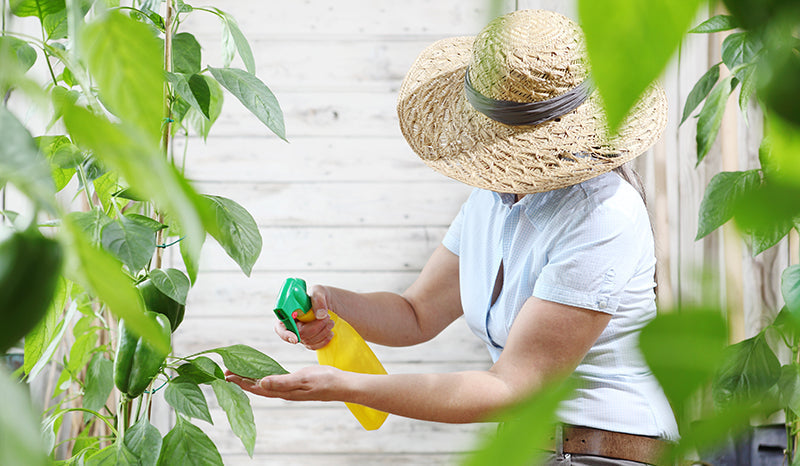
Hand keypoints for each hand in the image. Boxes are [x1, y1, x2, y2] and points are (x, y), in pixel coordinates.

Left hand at [225, 366, 342, 401]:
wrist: (342, 385)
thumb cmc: (325, 380)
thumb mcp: (303, 378)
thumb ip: (282, 381)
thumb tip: (261, 383)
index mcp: (284, 391)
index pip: (257, 387)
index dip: (241, 382)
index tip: (226, 376)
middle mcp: (284, 392)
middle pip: (258, 387)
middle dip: (242, 381)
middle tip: (226, 373)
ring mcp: (290, 390)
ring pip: (265, 385)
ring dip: (251, 380)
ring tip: (239, 373)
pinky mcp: (295, 385)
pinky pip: (274, 382)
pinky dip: (264, 378)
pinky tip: (262, 375)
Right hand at [274, 284, 334, 348]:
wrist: (330, 303)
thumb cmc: (319, 295)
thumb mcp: (318, 291)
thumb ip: (318, 299)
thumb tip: (320, 315)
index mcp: (288, 313)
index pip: (280, 327)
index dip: (285, 334)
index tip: (295, 338)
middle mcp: (292, 326)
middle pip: (299, 335)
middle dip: (315, 328)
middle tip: (327, 317)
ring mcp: (300, 335)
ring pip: (309, 341)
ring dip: (323, 332)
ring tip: (331, 321)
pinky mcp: (310, 341)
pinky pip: (315, 346)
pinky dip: (324, 340)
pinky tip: (330, 332)